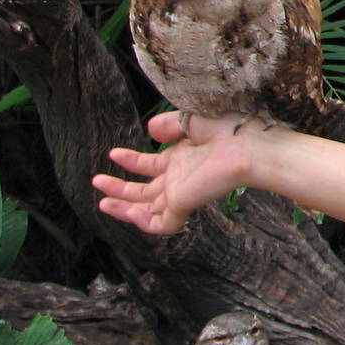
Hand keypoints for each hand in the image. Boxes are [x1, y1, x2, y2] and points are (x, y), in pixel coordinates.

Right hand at [92, 111, 261, 234]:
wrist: (247, 146)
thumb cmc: (230, 131)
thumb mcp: (193, 120)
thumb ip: (170, 125)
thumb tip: (149, 132)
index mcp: (183, 160)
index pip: (150, 166)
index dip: (131, 161)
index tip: (113, 153)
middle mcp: (179, 179)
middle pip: (144, 191)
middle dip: (119, 187)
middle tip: (97, 180)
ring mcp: (180, 194)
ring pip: (146, 210)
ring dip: (122, 206)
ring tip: (101, 199)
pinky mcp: (183, 205)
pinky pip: (157, 224)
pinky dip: (138, 221)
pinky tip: (123, 207)